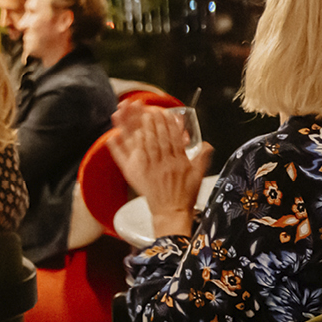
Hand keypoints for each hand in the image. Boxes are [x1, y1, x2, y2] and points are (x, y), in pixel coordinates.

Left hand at [110, 103, 211, 237]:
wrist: (171, 213)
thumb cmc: (185, 195)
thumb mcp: (199, 175)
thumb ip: (203, 157)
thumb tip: (207, 144)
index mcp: (179, 162)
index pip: (174, 138)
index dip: (169, 124)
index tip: (166, 113)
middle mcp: (164, 163)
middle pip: (158, 138)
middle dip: (153, 122)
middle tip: (148, 108)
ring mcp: (149, 169)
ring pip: (144, 145)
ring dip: (138, 128)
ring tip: (135, 115)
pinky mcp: (138, 175)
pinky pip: (128, 159)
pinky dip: (122, 147)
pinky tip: (114, 135)